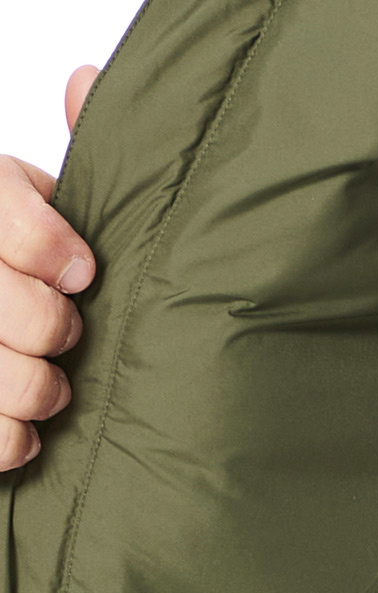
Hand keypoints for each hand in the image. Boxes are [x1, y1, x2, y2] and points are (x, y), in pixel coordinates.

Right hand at [0, 63, 99, 470]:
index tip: (84, 274)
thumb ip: (76, 159)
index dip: (41, 245)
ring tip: (57, 390)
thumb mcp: (49, 208)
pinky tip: (31, 434)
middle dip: (45, 325)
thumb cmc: (36, 271)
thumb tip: (84, 83)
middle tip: (71, 333)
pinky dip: (11, 441)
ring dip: (34, 388)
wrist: (17, 335)